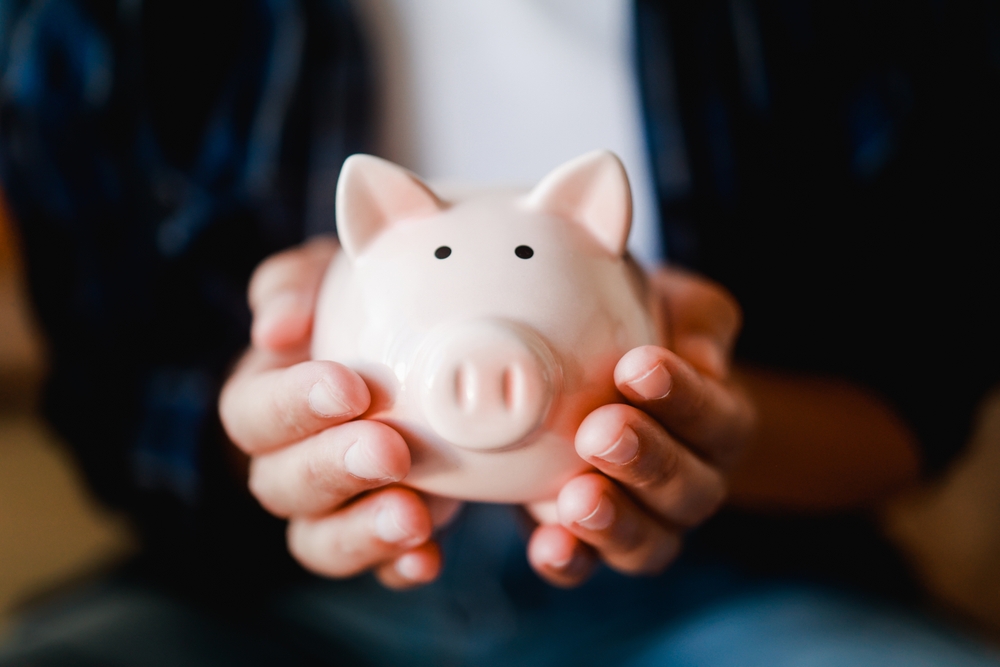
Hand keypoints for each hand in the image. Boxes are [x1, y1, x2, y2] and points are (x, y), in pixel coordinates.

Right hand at [219, 238, 442, 588]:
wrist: (420, 344)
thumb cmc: (363, 304)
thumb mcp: (331, 274)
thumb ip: (295, 283)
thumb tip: (276, 328)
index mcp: (265, 397)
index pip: (251, 414)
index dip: (291, 406)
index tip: (350, 386)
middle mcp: (285, 461)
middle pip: (280, 485)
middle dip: (333, 469)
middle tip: (390, 449)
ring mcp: (332, 508)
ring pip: (318, 541)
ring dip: (362, 532)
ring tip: (413, 517)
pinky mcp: (377, 535)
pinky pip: (378, 567)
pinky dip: (399, 567)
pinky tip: (429, 559)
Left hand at [527, 267, 754, 585]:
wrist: (598, 364)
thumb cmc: (644, 330)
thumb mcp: (677, 307)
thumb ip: (700, 321)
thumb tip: (703, 356)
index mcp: (720, 423)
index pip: (717, 420)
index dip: (683, 399)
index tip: (637, 368)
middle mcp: (691, 481)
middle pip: (687, 491)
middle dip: (646, 462)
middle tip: (601, 431)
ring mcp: (641, 518)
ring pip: (647, 543)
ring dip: (613, 522)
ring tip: (577, 496)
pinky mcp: (586, 538)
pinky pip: (586, 565)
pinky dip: (570, 561)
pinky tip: (548, 545)